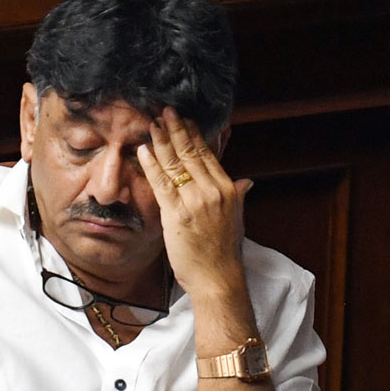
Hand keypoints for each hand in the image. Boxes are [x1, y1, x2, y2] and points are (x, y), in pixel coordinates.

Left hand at [136, 107, 252, 298]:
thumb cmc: (224, 253)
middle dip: (177, 130)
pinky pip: (161, 184)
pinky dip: (151, 165)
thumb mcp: (236, 219)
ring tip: (152, 124)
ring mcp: (195, 201)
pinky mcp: (177, 214)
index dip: (194, 135)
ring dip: (162, 141)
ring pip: (176, 164)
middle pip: (191, 153)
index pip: (208, 155)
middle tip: (166, 111)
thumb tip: (246, 181)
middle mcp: (213, 191)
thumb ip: (238, 196)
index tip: (185, 119)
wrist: (219, 279)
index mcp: (227, 190)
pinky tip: (143, 151)